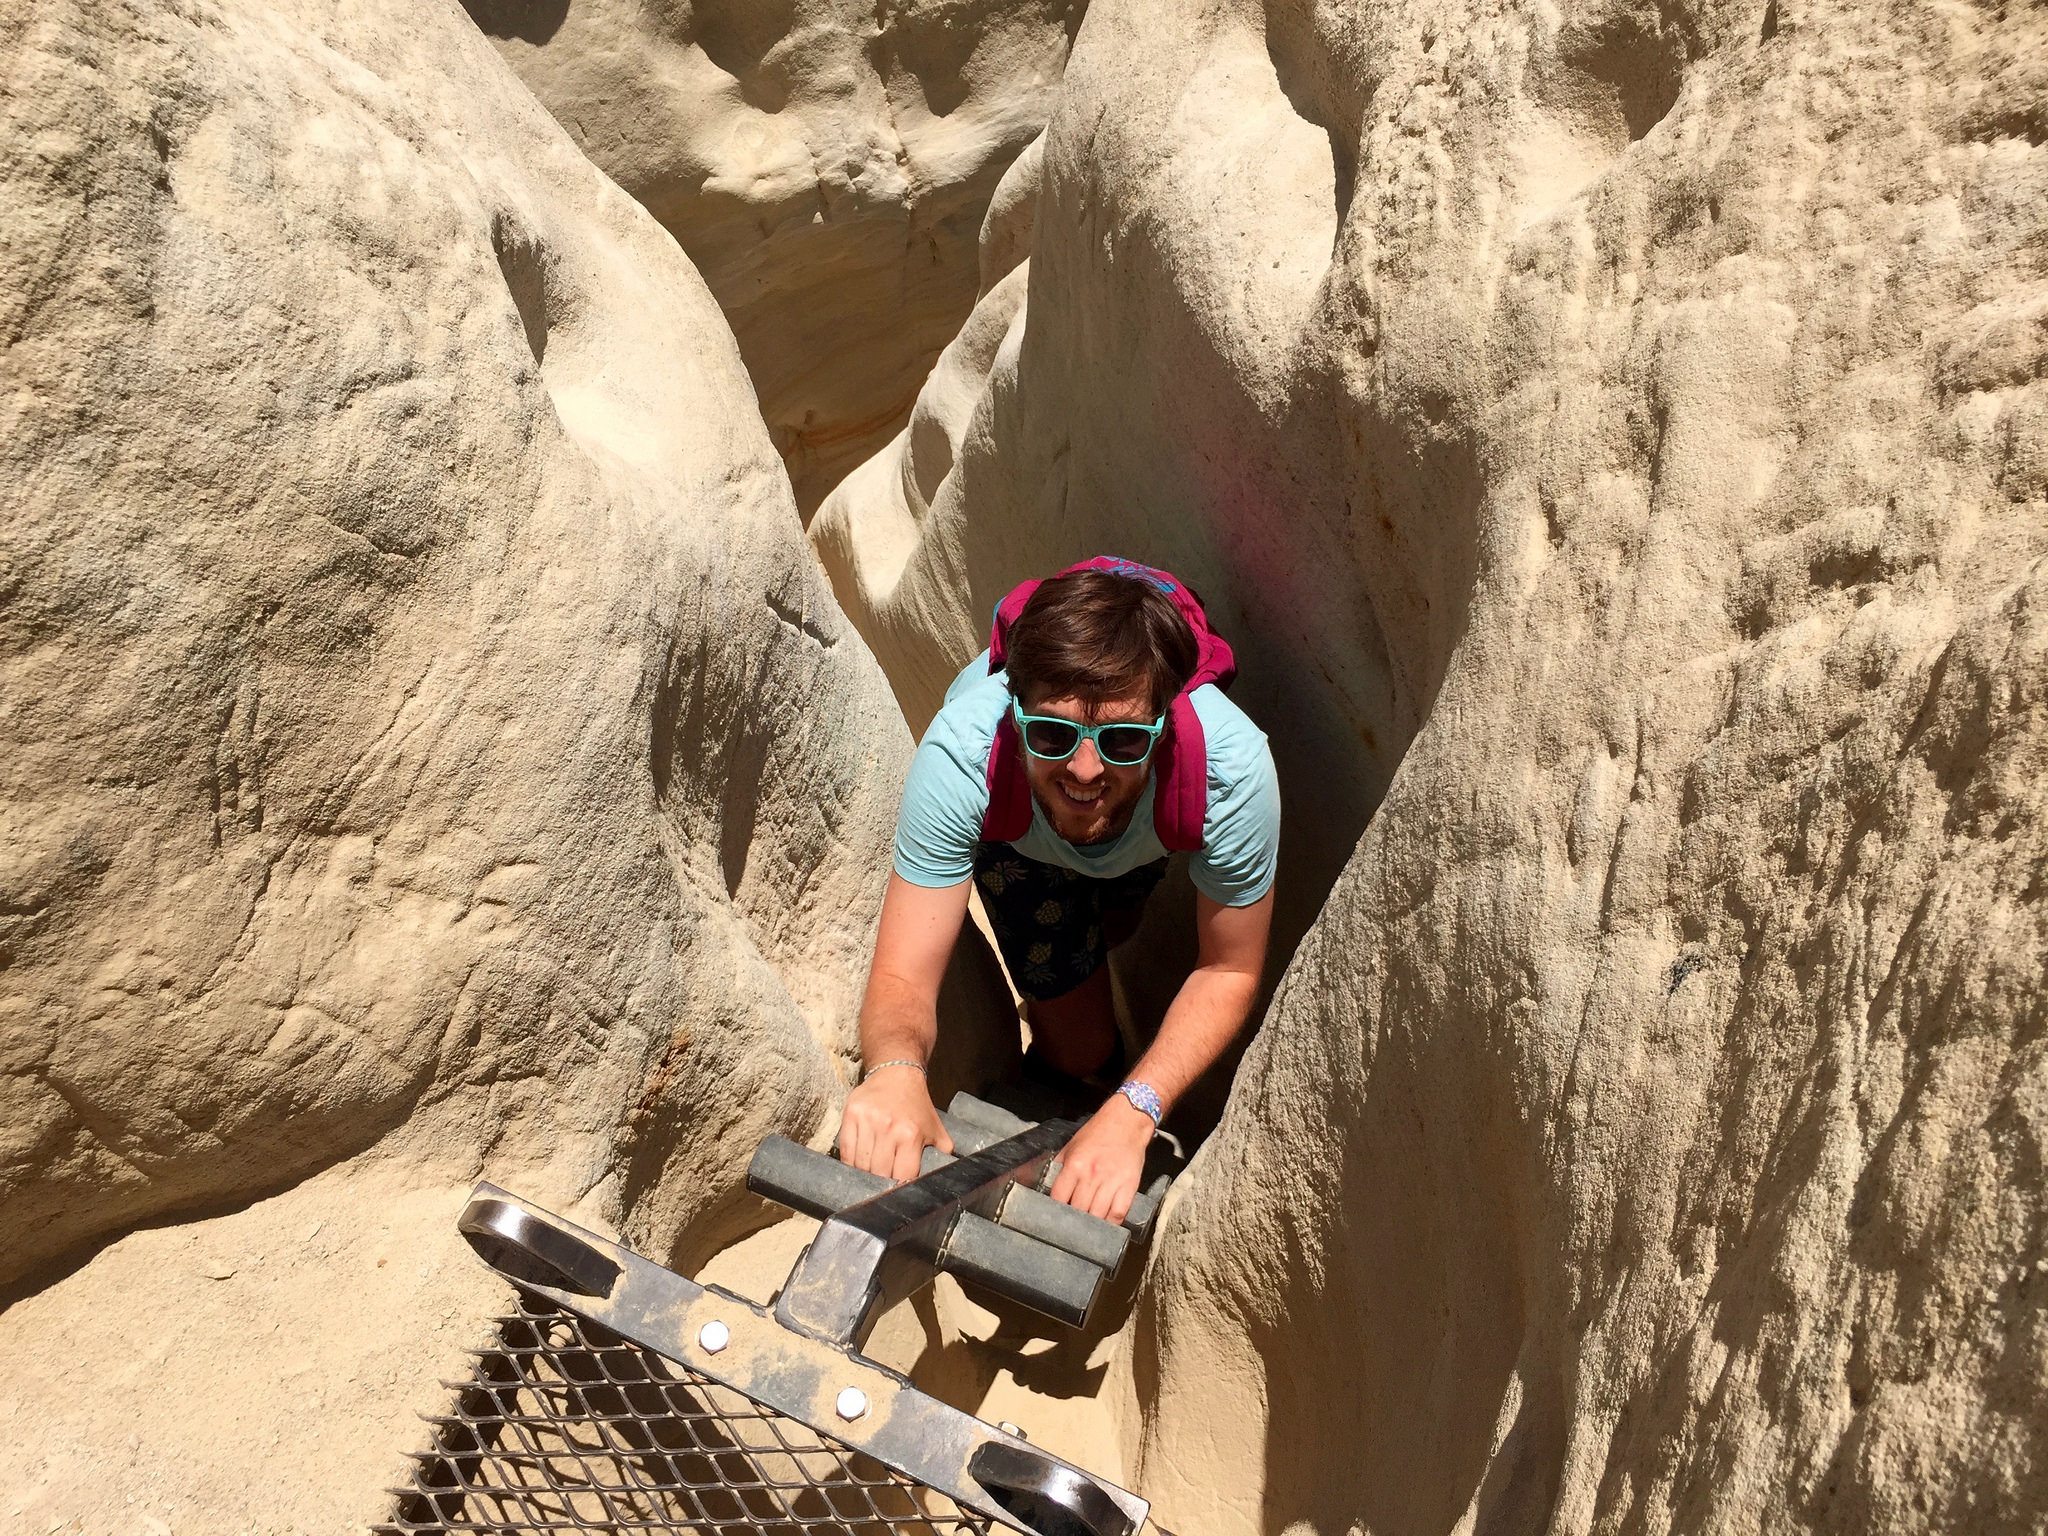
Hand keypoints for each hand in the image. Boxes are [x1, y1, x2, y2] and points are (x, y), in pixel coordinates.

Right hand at [836, 1066, 952, 1182]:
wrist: (896, 1073)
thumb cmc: (916, 1105)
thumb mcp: (935, 1127)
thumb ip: (942, 1152)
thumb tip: (946, 1176)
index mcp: (911, 1135)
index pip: (901, 1176)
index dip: (899, 1187)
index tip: (896, 1190)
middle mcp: (889, 1128)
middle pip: (878, 1173)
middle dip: (880, 1182)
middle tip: (881, 1183)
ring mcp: (868, 1121)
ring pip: (860, 1164)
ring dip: (863, 1173)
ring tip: (869, 1173)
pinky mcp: (852, 1114)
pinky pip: (845, 1149)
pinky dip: (849, 1161)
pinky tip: (856, 1162)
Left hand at [1048, 1096, 1153, 1222]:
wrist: (1127, 1121)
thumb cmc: (1098, 1132)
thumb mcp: (1072, 1145)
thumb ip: (1061, 1166)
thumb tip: (1050, 1186)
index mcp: (1075, 1165)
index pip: (1059, 1197)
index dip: (1056, 1209)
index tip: (1056, 1215)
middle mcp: (1092, 1175)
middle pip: (1078, 1209)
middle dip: (1074, 1218)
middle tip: (1073, 1222)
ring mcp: (1112, 1182)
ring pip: (1097, 1215)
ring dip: (1092, 1223)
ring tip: (1088, 1226)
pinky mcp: (1129, 1186)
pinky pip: (1118, 1213)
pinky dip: (1112, 1223)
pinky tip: (1107, 1224)